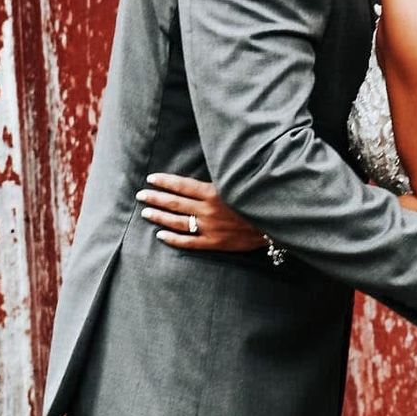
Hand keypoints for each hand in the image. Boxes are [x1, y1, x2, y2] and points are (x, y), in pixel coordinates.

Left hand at [137, 173, 267, 252]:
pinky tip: (160, 235)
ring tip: (146, 212)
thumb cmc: (258, 199)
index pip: (182, 185)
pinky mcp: (214, 243)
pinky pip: (188, 242)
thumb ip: (220, 180)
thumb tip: (204, 172)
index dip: (165, 181)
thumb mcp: (239, 183)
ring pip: (177, 222)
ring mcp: (209, 228)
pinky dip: (173, 239)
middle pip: (175, 203)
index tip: (151, 179)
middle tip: (141, 195)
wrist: (275, 222)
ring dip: (160, 216)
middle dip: (156, 197)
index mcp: (214, 193)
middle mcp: (208, 210)